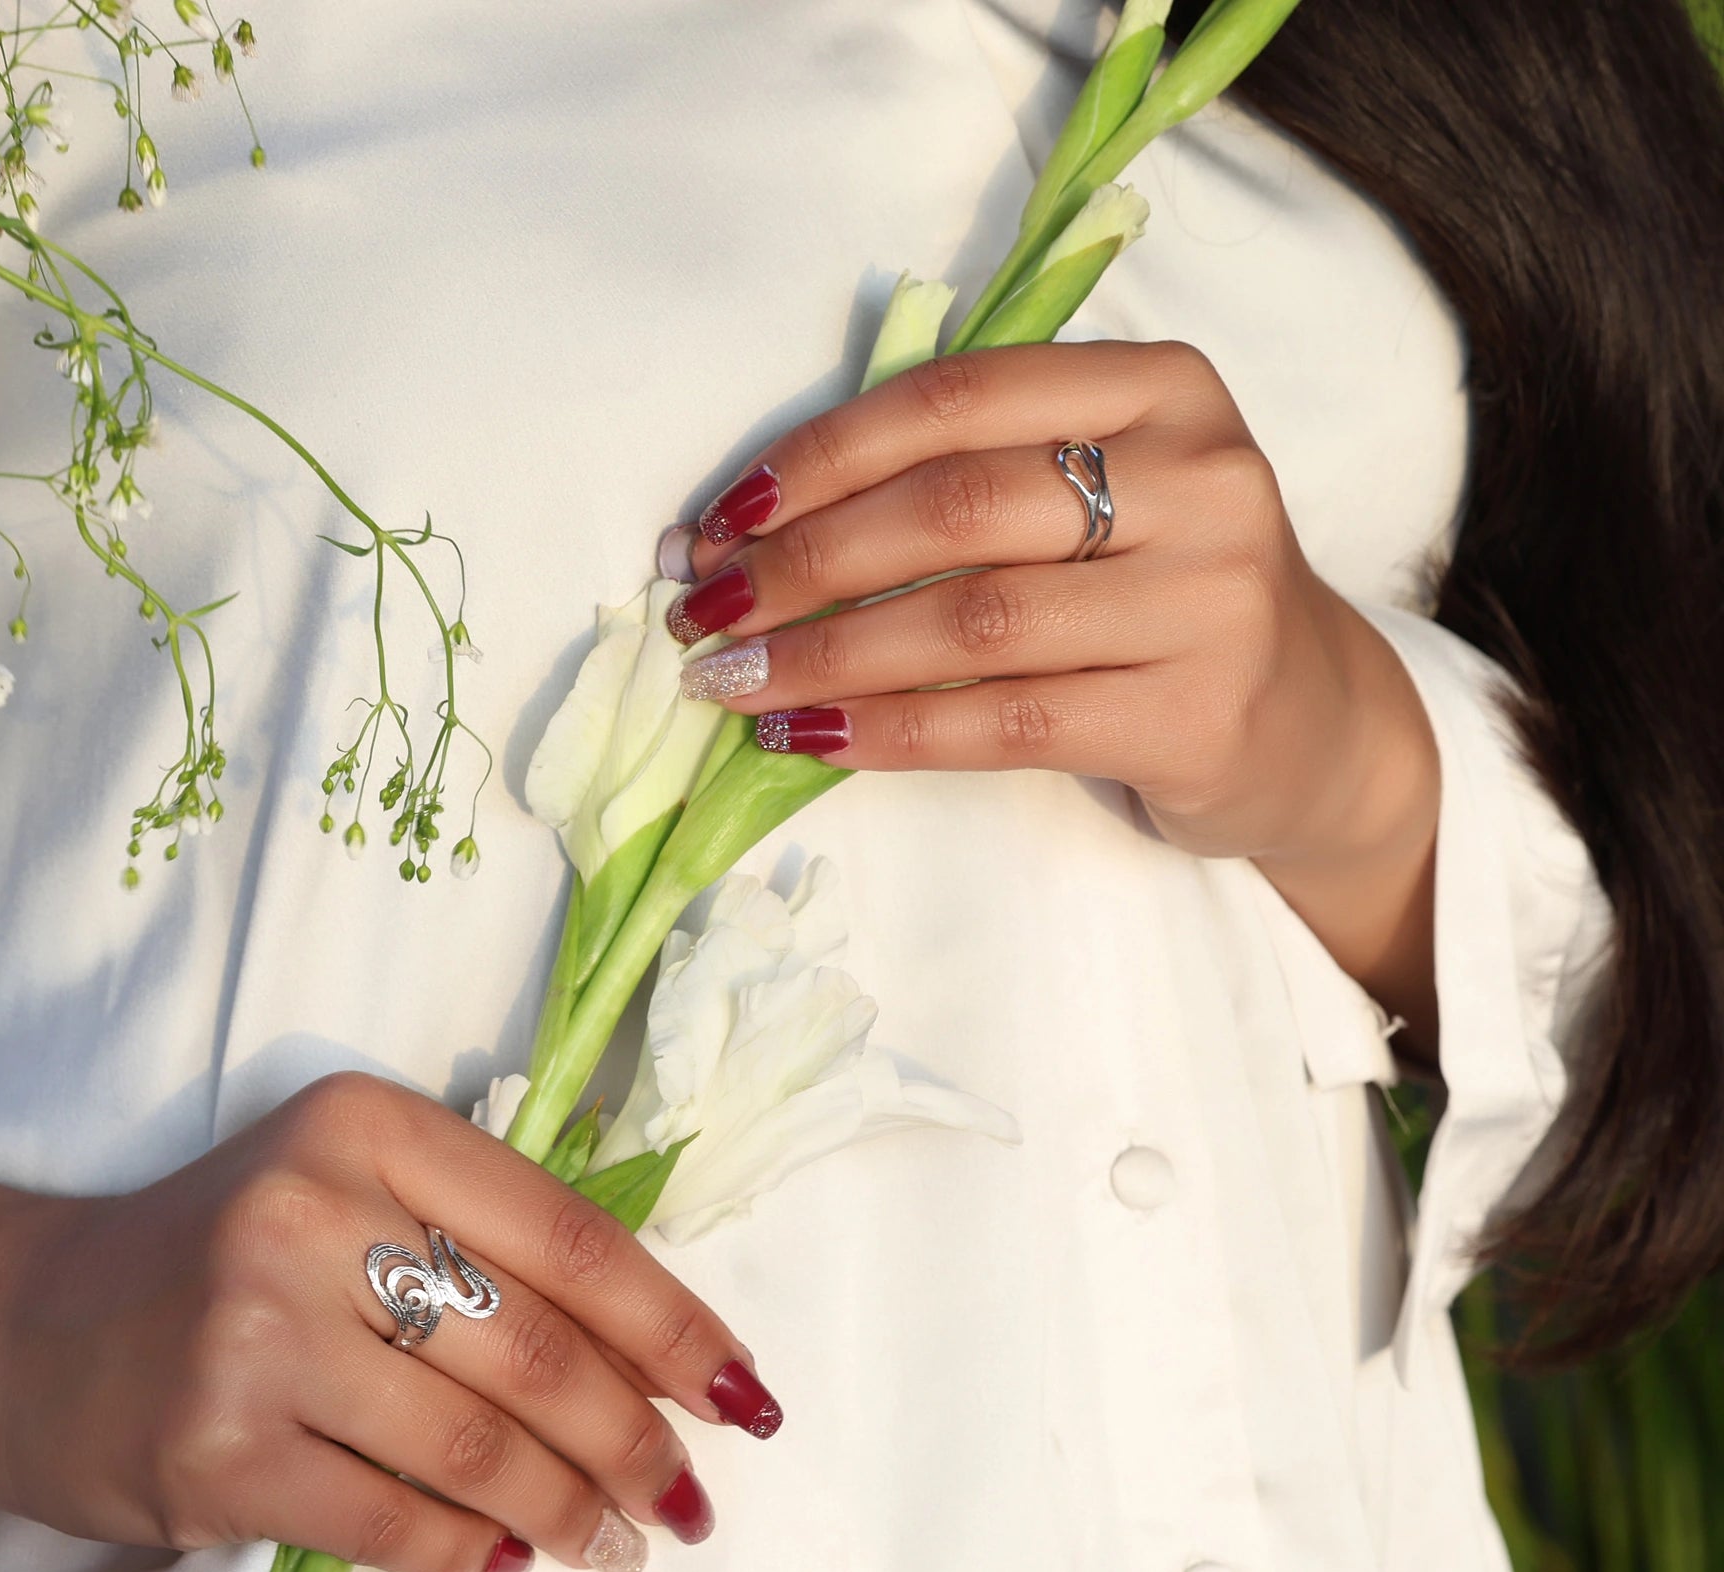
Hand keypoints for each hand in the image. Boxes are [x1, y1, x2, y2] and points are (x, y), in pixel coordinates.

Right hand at [0, 1073, 782, 1571]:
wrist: (15, 1319)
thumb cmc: (219, 1250)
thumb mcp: (349, 1187)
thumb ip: (485, 1239)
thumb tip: (657, 1359)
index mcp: (369, 1124)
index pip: (573, 1238)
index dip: (677, 1330)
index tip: (744, 1397)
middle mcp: (311, 1213)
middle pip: (540, 1355)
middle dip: (640, 1445)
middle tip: (687, 1502)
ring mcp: (255, 1337)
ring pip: (480, 1449)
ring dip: (575, 1512)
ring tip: (621, 1543)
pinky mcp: (213, 1456)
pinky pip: (395, 1523)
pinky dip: (473, 1549)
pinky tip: (509, 1556)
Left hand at [671, 341, 1440, 1043]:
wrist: (1312, 723)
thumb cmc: (1165, 598)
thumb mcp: (1103, 496)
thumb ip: (972, 479)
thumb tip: (751, 529)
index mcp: (1162, 387)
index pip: (955, 397)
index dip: (817, 457)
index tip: (717, 520)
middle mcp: (1200, 476)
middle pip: (953, 508)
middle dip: (801, 563)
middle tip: (704, 611)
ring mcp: (1211, 597)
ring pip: (971, 621)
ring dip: (824, 656)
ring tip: (732, 683)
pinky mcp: (1196, 712)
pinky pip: (1004, 722)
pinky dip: (888, 732)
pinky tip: (810, 739)